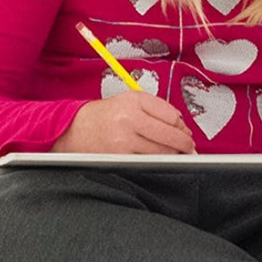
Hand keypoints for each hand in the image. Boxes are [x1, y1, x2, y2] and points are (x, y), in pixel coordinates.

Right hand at [52, 90, 195, 154]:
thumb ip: (157, 108)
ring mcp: (123, 140)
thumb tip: (181, 125)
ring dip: (172, 155)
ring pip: (161, 152)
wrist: (72, 129)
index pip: (171, 116)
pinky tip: (157, 160)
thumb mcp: (129, 100)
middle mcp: (129, 119)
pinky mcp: (119, 157)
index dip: (183, 126)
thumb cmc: (103, 115)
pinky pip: (147, 162)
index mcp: (134, 101)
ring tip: (175, 154)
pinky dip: (156, 162)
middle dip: (184, 143)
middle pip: (170, 135)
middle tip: (188, 147)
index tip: (186, 132)